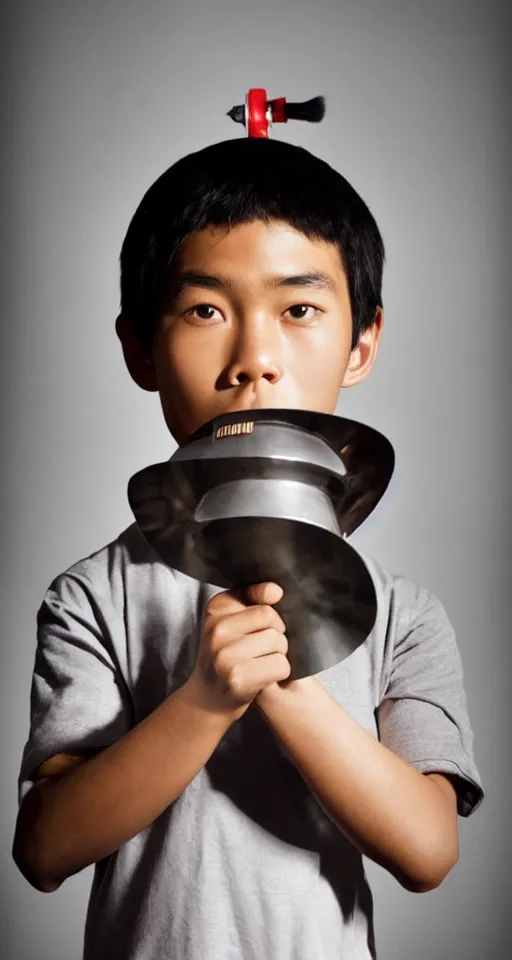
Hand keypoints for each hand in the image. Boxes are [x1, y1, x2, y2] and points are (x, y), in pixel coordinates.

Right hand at [187, 581, 290, 722]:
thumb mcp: (231, 621)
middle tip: (263, 649)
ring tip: (263, 662)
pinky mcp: (237, 678)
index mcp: (215, 608)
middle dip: (277, 634)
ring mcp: (225, 654)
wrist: (207, 698)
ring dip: (280, 654)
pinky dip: (281, 672)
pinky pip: (280, 665)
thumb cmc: (227, 655)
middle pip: (273, 620)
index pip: (264, 599)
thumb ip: (254, 599)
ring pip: (279, 642)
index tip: (263, 627)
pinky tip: (266, 676)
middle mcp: (216, 629)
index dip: (272, 615)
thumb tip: (276, 591)